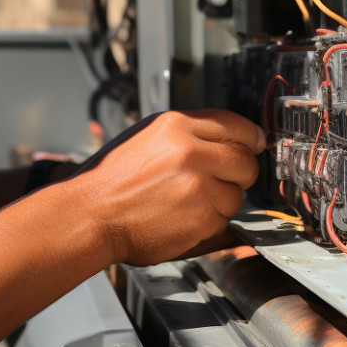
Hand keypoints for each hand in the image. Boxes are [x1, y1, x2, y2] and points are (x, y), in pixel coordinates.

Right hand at [65, 109, 264, 266]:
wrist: (90, 214)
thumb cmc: (111, 179)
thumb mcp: (146, 137)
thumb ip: (187, 133)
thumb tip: (230, 137)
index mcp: (175, 125)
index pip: (234, 124)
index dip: (250, 136)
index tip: (256, 143)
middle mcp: (190, 152)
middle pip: (245, 160)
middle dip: (240, 172)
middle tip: (222, 179)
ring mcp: (198, 186)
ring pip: (236, 195)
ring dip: (220, 201)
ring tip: (186, 201)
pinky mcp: (201, 219)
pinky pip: (223, 220)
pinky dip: (208, 223)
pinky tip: (180, 217)